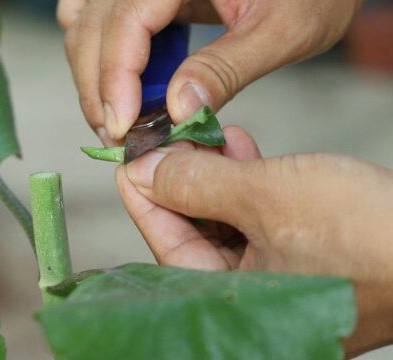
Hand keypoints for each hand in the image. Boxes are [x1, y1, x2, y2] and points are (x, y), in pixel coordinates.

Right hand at [57, 0, 363, 142]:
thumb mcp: (283, 30)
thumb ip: (226, 68)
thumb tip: (177, 111)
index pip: (125, 22)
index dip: (115, 79)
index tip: (123, 130)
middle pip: (91, 27)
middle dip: (98, 88)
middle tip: (120, 138)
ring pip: (83, 24)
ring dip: (93, 73)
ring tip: (121, 117)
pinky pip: (95, 19)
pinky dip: (99, 56)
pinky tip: (126, 84)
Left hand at [116, 126, 392, 354]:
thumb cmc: (364, 234)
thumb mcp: (265, 196)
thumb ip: (198, 183)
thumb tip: (146, 171)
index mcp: (230, 305)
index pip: (167, 247)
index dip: (145, 199)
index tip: (129, 162)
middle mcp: (250, 303)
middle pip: (194, 236)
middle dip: (183, 182)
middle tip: (173, 141)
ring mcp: (279, 285)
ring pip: (227, 225)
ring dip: (216, 177)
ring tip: (211, 136)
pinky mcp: (304, 261)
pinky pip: (259, 223)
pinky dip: (248, 186)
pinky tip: (242, 150)